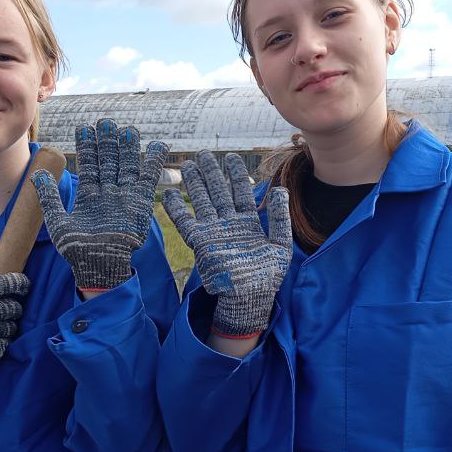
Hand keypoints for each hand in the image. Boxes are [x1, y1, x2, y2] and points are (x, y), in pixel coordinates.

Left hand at [32, 118, 163, 291]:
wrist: (97, 265)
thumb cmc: (76, 249)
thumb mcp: (57, 221)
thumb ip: (50, 197)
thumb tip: (36, 174)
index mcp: (89, 195)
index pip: (89, 165)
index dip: (87, 147)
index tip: (84, 128)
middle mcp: (108, 193)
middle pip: (108, 161)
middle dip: (107, 142)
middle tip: (105, 122)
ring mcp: (124, 197)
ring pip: (127, 166)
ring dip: (127, 148)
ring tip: (126, 129)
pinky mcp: (140, 204)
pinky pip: (148, 180)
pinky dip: (153, 163)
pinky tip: (158, 145)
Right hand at [161, 151, 290, 337]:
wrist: (249, 297)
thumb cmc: (267, 276)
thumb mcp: (281, 244)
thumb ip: (280, 217)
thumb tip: (280, 189)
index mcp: (248, 223)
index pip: (241, 192)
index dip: (236, 174)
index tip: (230, 157)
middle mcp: (229, 224)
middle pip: (218, 192)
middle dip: (211, 173)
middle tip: (204, 154)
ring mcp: (214, 232)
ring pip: (202, 201)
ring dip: (195, 184)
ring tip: (188, 165)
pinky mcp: (201, 243)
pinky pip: (186, 223)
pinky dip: (177, 209)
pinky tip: (169, 195)